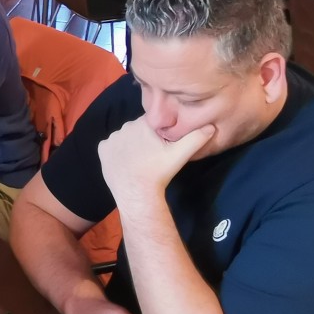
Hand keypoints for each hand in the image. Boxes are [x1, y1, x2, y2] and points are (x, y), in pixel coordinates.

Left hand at [98, 117, 214, 208]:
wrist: (136, 192)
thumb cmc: (159, 172)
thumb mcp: (180, 154)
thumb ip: (195, 138)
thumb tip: (211, 126)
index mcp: (143, 123)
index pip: (152, 122)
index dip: (157, 132)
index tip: (161, 144)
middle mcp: (125, 126)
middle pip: (137, 129)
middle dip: (144, 137)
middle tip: (151, 154)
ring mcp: (112, 138)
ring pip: (124, 137)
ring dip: (130, 144)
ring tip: (139, 160)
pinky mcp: (102, 149)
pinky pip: (111, 146)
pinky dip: (117, 152)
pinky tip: (125, 162)